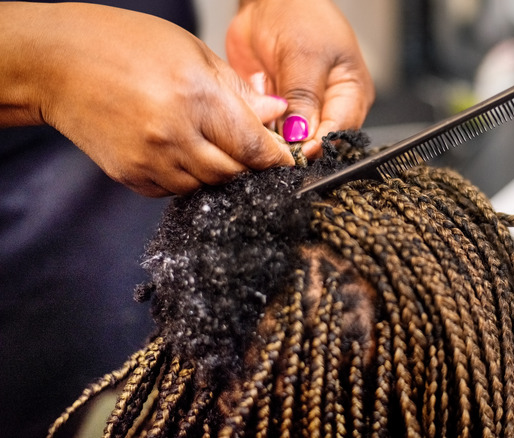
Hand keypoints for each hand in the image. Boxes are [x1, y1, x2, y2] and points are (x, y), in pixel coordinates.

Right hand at [1, 2, 293, 195]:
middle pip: (235, 173)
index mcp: (197, 99)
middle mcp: (175, 136)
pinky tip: (181, 150)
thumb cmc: (125, 45)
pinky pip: (176, 191)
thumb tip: (278, 114)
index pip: (255, 148)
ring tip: (210, 143)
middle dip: (250, 166)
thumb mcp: (193, 54)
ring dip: (219, 172)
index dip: (277, 160)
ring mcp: (151, 161)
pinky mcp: (132, 176)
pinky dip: (188, 177)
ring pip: (207, 186)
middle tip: (251, 150)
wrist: (57, 64)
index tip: (287, 160)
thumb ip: (239, 91)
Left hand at [226, 0, 374, 157]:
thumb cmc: (298, 15)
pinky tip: (258, 88)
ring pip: (287, 140)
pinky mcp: (276, 111)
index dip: (317, 145)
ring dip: (271, 126)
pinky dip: (257, 118)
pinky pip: (266, 130)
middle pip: (314, 143)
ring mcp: (300, 110)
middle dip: (290, 137)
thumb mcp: (304, 55)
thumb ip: (304, 98)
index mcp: (351, 95)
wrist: (266, 0)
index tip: (295, 148)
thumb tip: (303, 136)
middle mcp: (329, 107)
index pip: (340, 133)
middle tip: (273, 118)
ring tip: (266, 89)